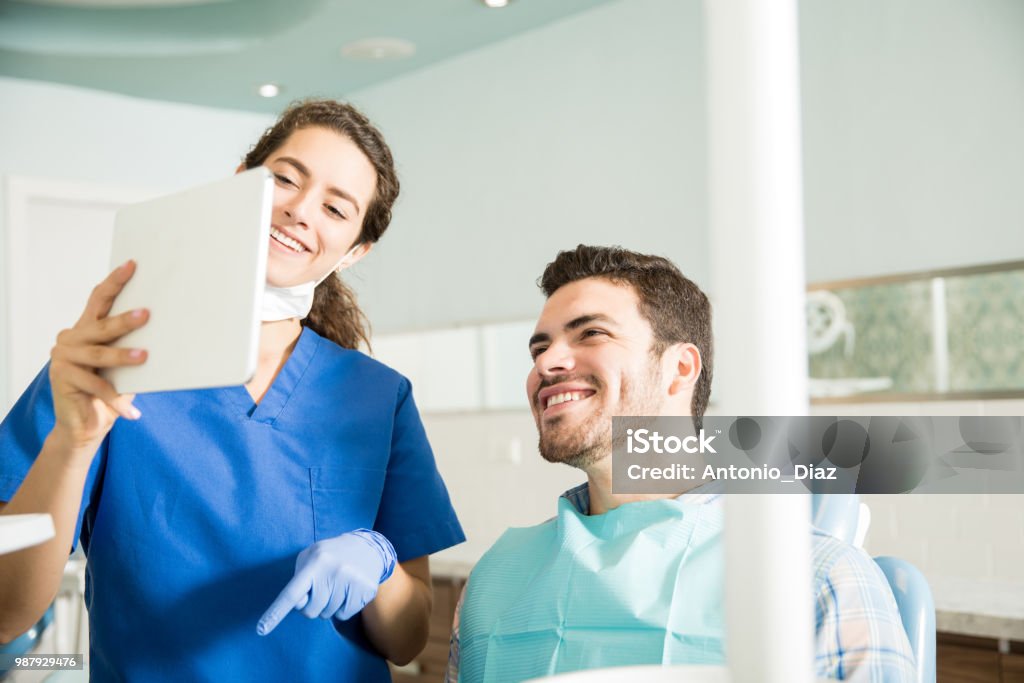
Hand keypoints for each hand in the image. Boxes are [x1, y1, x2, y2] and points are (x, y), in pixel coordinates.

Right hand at [48, 260, 148, 450]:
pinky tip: (131, 411)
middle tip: (147, 314)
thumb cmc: (110, 389)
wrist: (86, 423)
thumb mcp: (124, 365)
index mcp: (86, 327)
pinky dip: (115, 397)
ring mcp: (62, 356)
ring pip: (98, 354)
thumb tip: (168, 328)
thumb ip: (133, 345)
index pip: (99, 298)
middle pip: (101, 325)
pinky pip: (95, 385)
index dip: (115, 281)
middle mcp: (71, 337)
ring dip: (122, 357)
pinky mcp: (61, 377)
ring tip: (144, 357)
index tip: (132, 265)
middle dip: (125, 320)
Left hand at [257, 529, 396, 635]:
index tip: (261, 629)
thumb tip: (297, 604)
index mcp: (316, 561)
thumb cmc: (331, 555)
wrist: (368, 547)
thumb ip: (298, 580)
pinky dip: (343, 608)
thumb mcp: (311, 556)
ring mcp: (351, 581)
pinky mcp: (365, 591)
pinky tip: (348, 590)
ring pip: (328, 614)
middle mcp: (334, 571)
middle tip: (322, 587)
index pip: (292, 593)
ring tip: (338, 585)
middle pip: (310, 611)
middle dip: (313, 604)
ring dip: (329, 605)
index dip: (275, 612)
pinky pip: (344, 615)